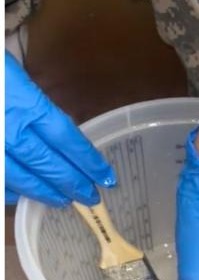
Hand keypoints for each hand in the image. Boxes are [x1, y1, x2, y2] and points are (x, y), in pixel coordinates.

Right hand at [5, 51, 115, 205]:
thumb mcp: (17, 79)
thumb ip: (37, 107)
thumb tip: (61, 137)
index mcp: (25, 105)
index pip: (67, 140)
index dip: (88, 162)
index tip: (106, 178)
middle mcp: (7, 132)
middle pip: (47, 165)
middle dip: (72, 184)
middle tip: (90, 197)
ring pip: (19, 179)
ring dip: (43, 192)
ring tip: (62, 200)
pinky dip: (8, 192)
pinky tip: (20, 196)